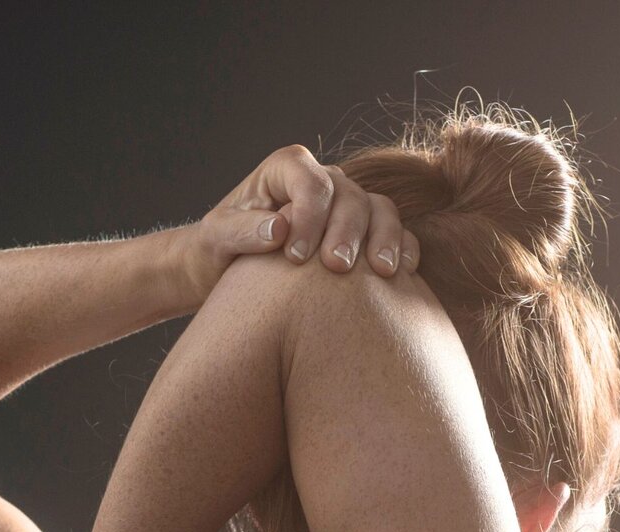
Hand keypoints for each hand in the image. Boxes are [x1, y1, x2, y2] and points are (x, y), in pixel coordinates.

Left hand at [169, 143, 422, 307]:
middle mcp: (323, 182)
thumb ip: (242, 230)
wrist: (231, 270)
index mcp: (288, 169)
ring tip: (381, 273)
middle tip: (336, 267)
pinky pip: (394, 233)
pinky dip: (402, 248)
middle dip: (347, 230)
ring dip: (384, 238)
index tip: (295, 256)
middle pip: (350, 195)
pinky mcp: (365, 234)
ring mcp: (347, 206)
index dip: (309, 215)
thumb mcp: (217, 238)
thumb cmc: (220, 249)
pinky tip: (400, 274)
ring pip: (379, 209)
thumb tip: (280, 230)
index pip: (311, 181)